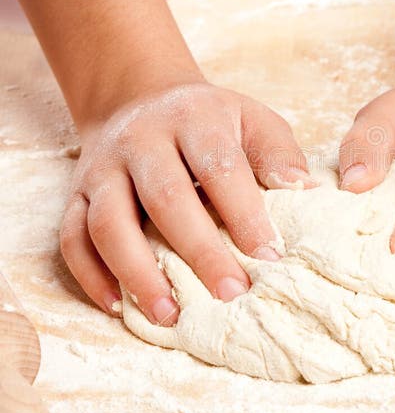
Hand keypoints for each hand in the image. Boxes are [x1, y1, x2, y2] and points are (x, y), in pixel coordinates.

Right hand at [60, 79, 312, 324]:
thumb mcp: (251, 119)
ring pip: (109, 222)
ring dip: (138, 272)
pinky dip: (91, 276)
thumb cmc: (209, 122)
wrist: (138, 97)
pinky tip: (120, 307)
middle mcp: (142, 140)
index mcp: (193, 118)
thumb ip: (278, 154)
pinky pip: (72, 237)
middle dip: (198, 250)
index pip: (219, 165)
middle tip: (231, 294)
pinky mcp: (75, 193)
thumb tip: (304, 192)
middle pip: (165, 197)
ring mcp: (102, 168)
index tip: (269, 256)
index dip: (244, 212)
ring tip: (170, 315)